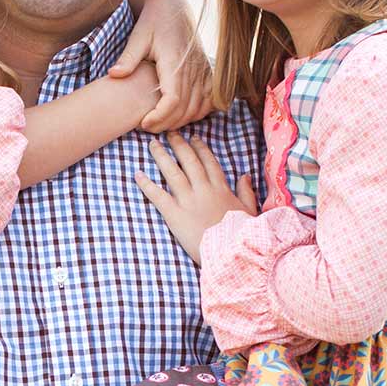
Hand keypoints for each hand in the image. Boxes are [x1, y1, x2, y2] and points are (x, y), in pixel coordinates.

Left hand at [107, 0, 213, 132]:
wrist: (173, 6)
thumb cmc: (153, 20)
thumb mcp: (138, 36)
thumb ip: (128, 58)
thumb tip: (113, 75)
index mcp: (174, 61)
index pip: (173, 99)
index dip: (160, 116)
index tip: (143, 123)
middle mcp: (193, 67)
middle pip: (185, 109)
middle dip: (165, 124)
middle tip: (145, 126)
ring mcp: (203, 70)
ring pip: (198, 108)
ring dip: (180, 121)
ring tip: (159, 122)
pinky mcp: (207, 71)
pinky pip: (210, 100)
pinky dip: (198, 112)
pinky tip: (180, 115)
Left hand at [135, 133, 242, 263]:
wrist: (229, 252)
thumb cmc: (240, 235)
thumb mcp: (249, 211)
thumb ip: (246, 191)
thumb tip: (245, 175)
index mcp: (221, 188)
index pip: (209, 162)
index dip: (200, 148)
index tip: (194, 138)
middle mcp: (203, 189)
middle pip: (189, 161)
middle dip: (179, 145)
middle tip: (170, 133)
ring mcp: (188, 201)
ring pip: (172, 172)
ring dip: (161, 156)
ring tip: (152, 144)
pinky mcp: (174, 214)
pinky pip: (157, 196)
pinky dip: (146, 184)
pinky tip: (137, 174)